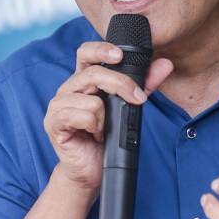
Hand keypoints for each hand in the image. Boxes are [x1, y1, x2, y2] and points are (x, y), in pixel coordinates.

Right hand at [43, 41, 171, 195]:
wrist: (91, 169)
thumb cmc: (106, 136)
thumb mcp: (129, 106)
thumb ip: (144, 84)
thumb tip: (165, 64)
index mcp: (83, 80)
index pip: (86, 52)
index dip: (101, 50)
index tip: (120, 55)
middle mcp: (68, 88)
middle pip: (94, 73)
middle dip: (121, 85)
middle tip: (138, 99)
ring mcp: (58, 105)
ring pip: (92, 100)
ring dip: (105, 117)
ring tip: (103, 127)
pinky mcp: (54, 122)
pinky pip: (82, 116)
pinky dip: (94, 126)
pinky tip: (93, 134)